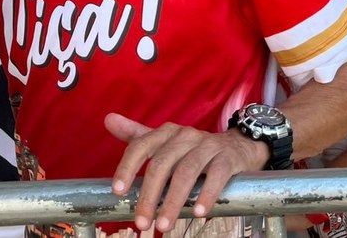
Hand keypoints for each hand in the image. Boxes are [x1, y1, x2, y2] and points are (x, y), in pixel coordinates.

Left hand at [105, 113, 268, 233]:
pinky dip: (206, 195)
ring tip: (164, 226)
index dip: (127, 168)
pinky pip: (216, 175)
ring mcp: (208, 145)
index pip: (141, 146)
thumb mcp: (166, 142)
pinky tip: (198, 213)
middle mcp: (185, 135)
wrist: (238, 146)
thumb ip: (137, 135)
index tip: (117, 191)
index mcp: (167, 133)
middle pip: (162, 164)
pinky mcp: (228, 157)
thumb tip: (108, 120)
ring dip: (173, 201)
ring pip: (187, 172)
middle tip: (141, 223)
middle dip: (149, 196)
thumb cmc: (193, 150)